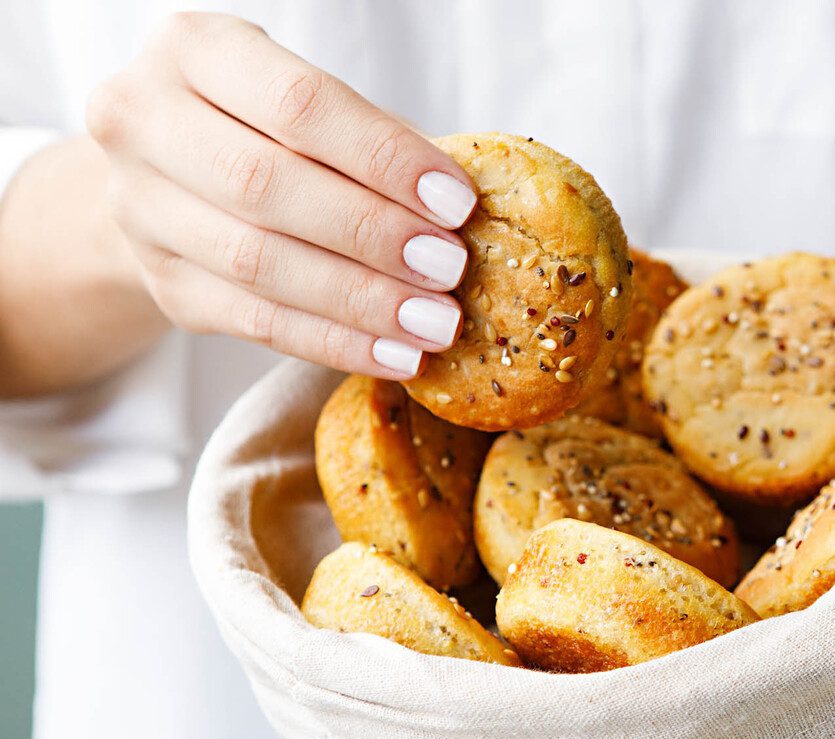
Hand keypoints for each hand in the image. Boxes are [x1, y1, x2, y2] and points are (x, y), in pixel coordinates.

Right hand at [85, 12, 475, 378]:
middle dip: (373, 234)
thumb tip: (458, 207)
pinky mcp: (164, 285)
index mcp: (193, 51)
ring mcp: (140, 210)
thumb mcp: (311, 105)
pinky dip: (333, 343)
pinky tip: (392, 355)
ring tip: (434, 322)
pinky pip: (256, 322)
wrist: (171, 176)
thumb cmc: (267, 130)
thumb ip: (376, 140)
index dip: (383, 157)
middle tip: (449, 268)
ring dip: (361, 301)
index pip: (297, 105)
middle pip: (267, 187)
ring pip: (259, 264)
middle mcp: (143, 122)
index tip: (455, 202)